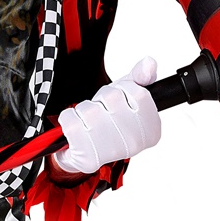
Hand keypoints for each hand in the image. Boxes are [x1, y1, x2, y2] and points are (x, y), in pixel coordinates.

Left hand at [50, 57, 161, 177]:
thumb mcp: (127, 95)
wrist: (87, 151)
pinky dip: (68, 119)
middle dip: (101, 100)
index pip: (138, 92)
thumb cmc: (109, 121)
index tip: (119, 102)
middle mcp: (135, 144)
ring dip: (84, 110)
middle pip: (111, 97)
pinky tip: (76, 130)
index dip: (122, 89)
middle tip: (101, 113)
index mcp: (151, 130)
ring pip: (89, 109)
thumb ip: (140, 77)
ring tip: (88, 123)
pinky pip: (70, 120)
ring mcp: (111, 151)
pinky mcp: (87, 157)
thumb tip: (149, 62)